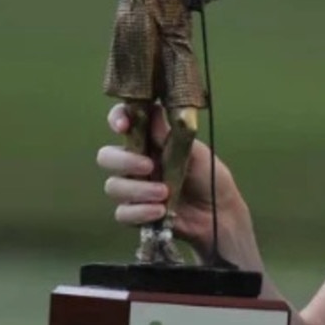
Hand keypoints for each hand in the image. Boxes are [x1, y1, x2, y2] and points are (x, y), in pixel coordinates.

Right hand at [96, 103, 249, 260]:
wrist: (219, 213)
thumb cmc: (210, 178)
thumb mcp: (196, 152)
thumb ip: (170, 135)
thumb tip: (153, 111)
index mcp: (149, 141)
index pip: (123, 122)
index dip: (117, 119)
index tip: (123, 125)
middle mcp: (135, 163)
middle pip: (106, 157)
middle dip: (123, 160)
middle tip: (149, 166)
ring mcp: (133, 189)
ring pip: (113, 186)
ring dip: (138, 190)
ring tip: (164, 193)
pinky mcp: (136, 214)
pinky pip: (122, 213)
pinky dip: (140, 212)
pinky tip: (160, 211)